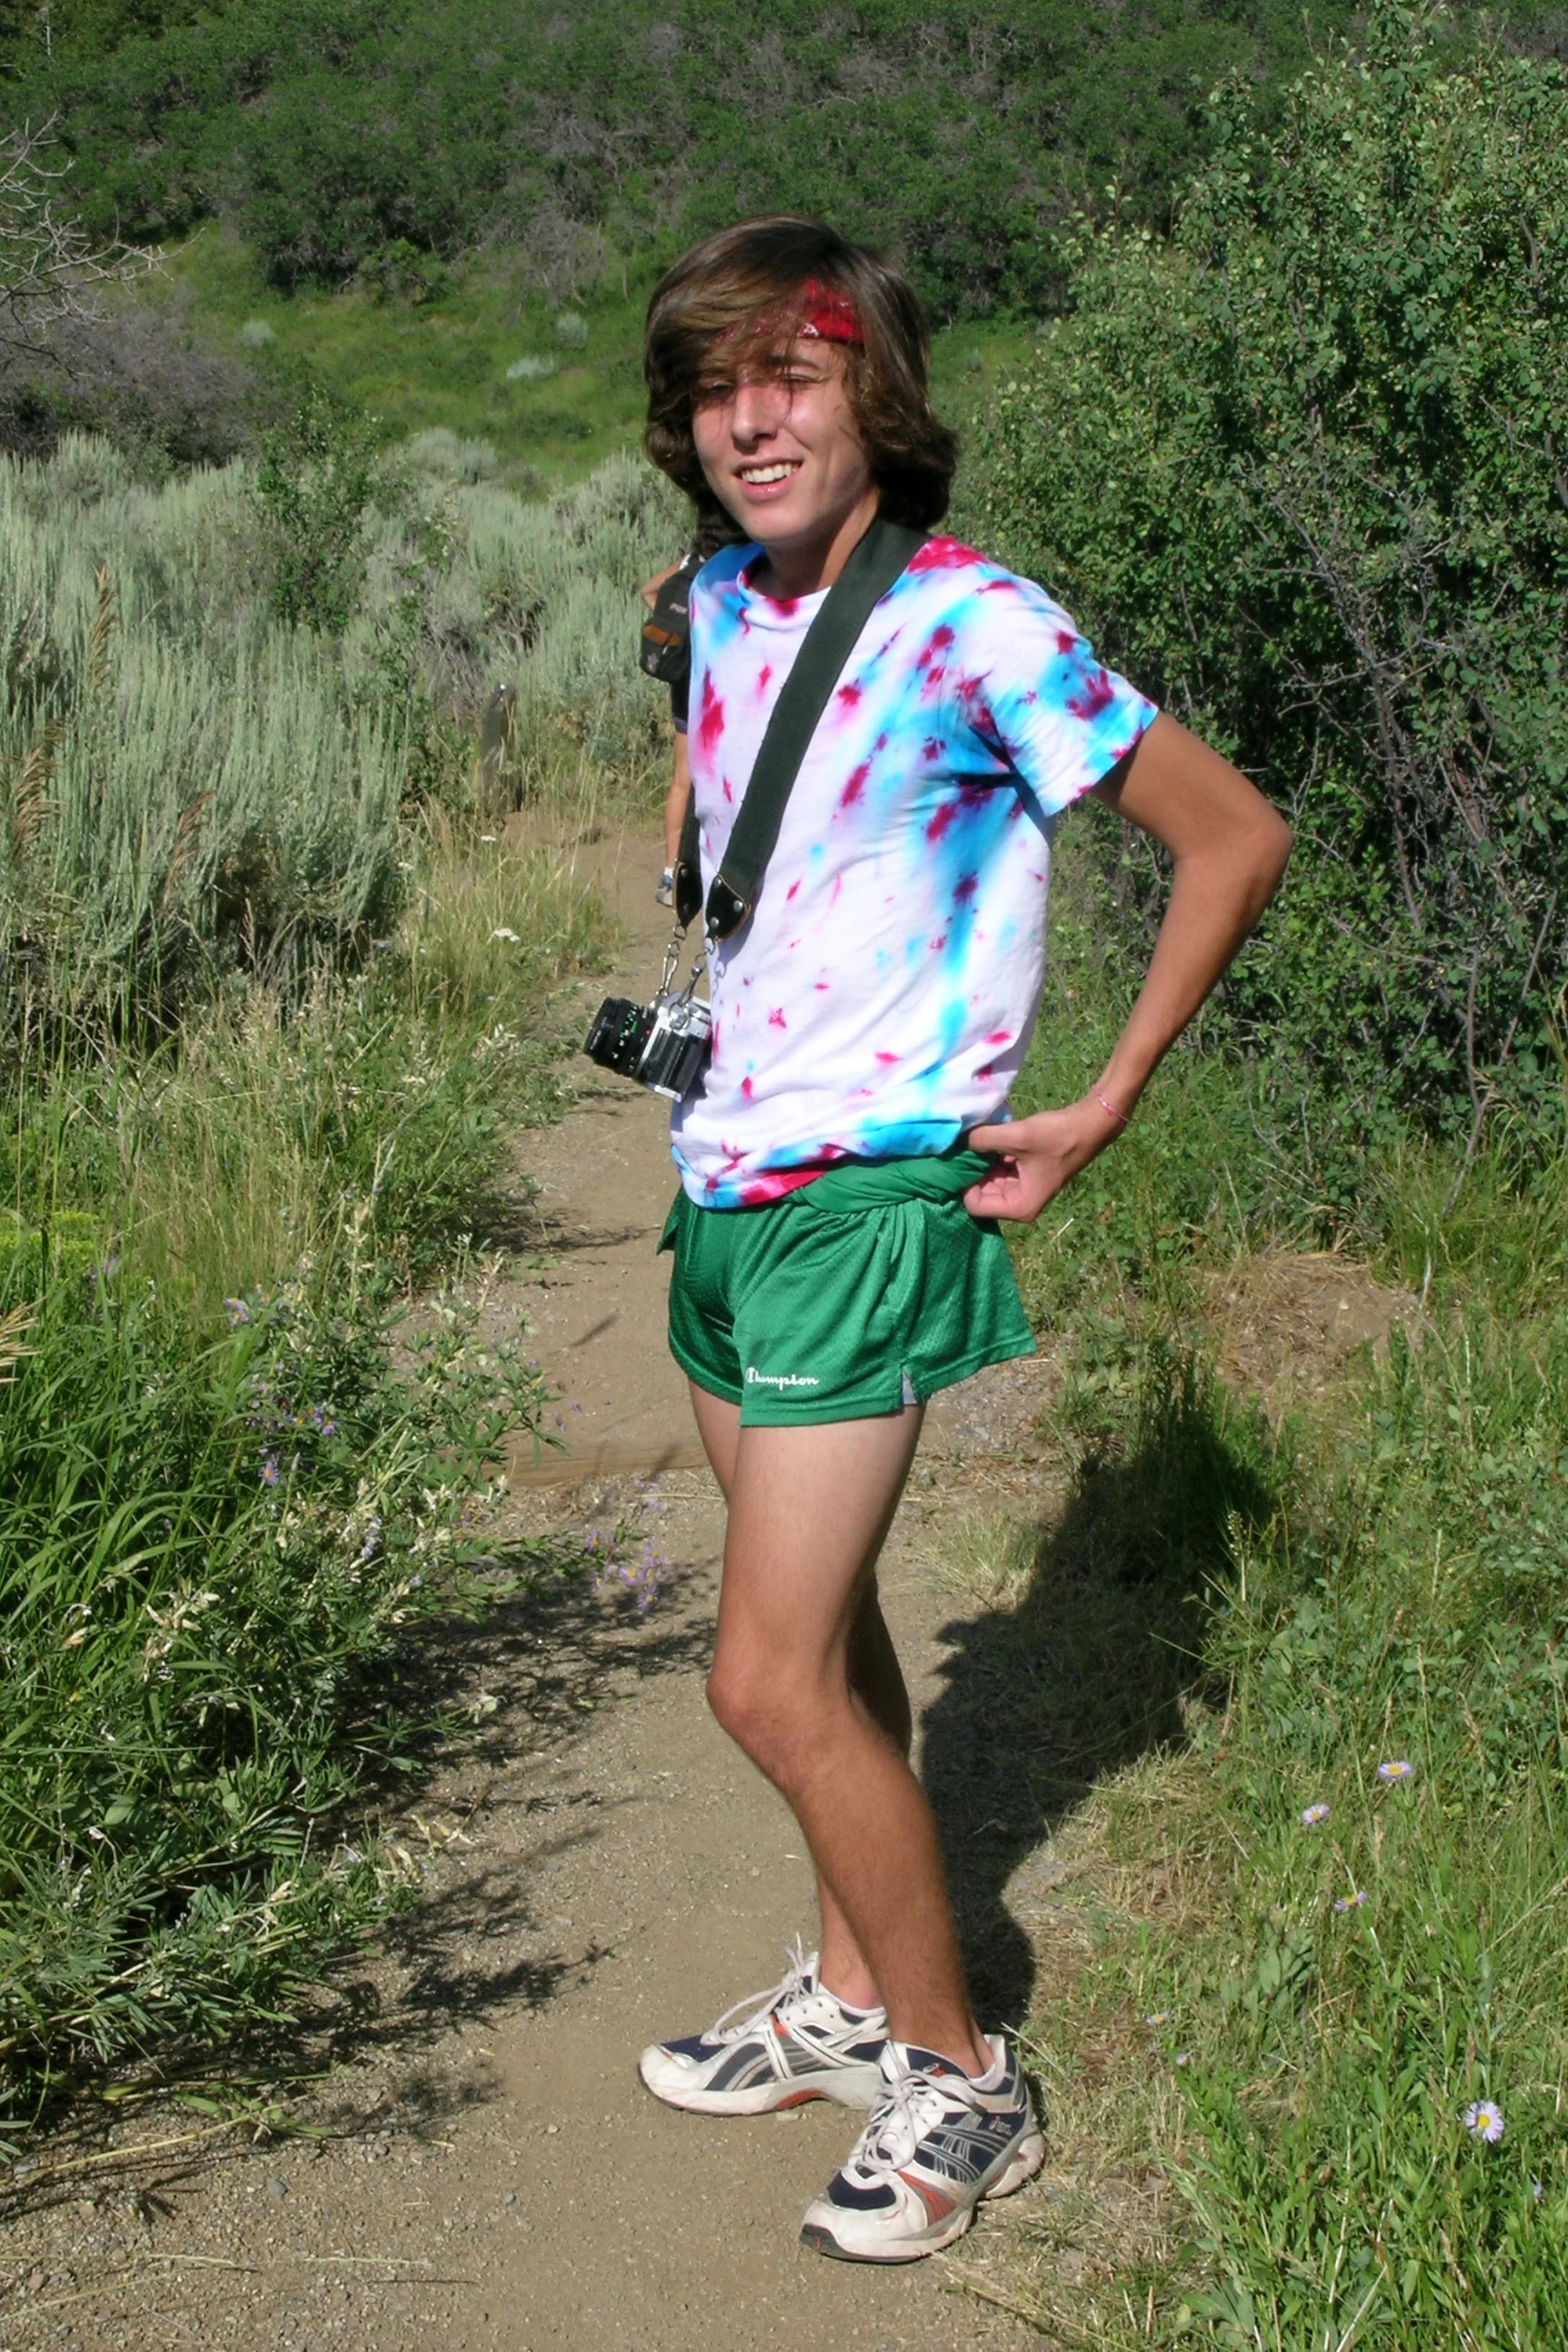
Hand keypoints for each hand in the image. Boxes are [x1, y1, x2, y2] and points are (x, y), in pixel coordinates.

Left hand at [963, 1098, 1124, 1221]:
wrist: (1089, 1125)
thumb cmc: (1057, 1136)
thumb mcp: (1017, 1137)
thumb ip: (983, 1139)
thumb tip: (960, 1139)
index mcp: (1020, 1207)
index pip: (974, 1205)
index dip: (964, 1182)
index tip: (962, 1157)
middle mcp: (1019, 1205)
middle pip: (979, 1193)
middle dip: (971, 1170)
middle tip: (966, 1144)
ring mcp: (1022, 1191)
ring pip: (987, 1180)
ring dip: (981, 1161)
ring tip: (978, 1138)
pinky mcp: (1023, 1176)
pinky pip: (997, 1171)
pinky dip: (991, 1156)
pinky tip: (990, 1137)